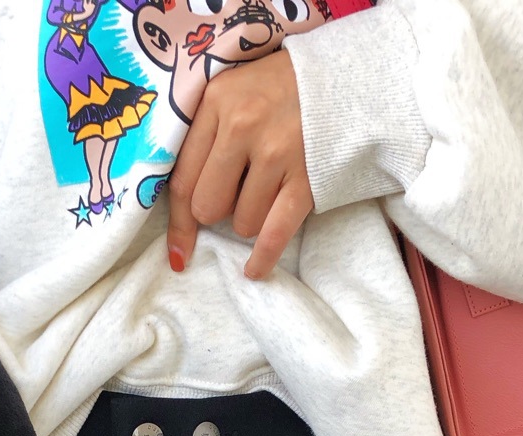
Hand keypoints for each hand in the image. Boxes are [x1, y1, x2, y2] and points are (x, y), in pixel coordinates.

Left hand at [166, 48, 313, 280]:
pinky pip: (274, 233)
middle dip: (217, 212)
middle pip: (208, 207)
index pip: (183, 178)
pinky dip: (263, 257)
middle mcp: (242, 125)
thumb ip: (204, 133)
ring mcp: (276, 152)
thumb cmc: (279, 88)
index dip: (178, 220)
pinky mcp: (305, 177)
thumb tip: (182, 204)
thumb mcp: (232, 90)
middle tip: (235, 193)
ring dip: (250, 218)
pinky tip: (254, 270)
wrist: (345, 78)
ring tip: (267, 189)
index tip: (177, 249)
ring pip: (242, 222)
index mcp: (216, 102)